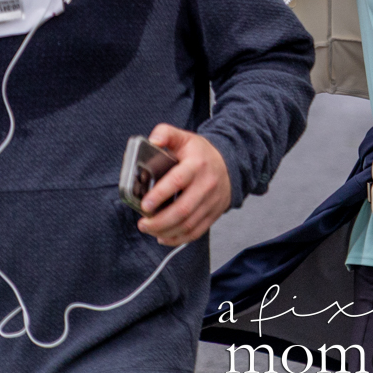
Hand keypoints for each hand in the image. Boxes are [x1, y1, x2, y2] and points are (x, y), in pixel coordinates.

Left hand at [136, 125, 231, 246]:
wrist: (230, 165)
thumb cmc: (201, 154)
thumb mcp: (185, 138)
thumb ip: (166, 133)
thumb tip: (153, 140)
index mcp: (196, 164)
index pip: (178, 181)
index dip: (160, 194)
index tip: (145, 204)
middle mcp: (206, 185)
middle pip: (183, 209)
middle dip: (159, 221)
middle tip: (142, 223)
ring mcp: (211, 202)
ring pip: (188, 224)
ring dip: (166, 231)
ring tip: (149, 229)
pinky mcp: (212, 215)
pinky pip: (195, 232)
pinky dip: (178, 239)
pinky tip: (163, 237)